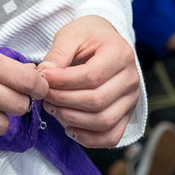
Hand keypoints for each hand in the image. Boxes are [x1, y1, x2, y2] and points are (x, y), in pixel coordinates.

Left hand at [37, 16, 139, 147]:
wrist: (105, 41)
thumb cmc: (87, 37)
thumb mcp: (71, 35)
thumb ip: (58, 53)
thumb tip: (43, 74)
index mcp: (120, 54)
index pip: (92, 76)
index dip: (64, 82)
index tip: (43, 79)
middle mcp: (131, 79)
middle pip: (97, 101)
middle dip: (64, 101)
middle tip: (43, 96)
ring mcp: (132, 99)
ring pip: (104, 121)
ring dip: (73, 119)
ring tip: (52, 109)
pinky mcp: (127, 115)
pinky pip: (112, 136)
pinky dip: (89, 139)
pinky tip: (69, 129)